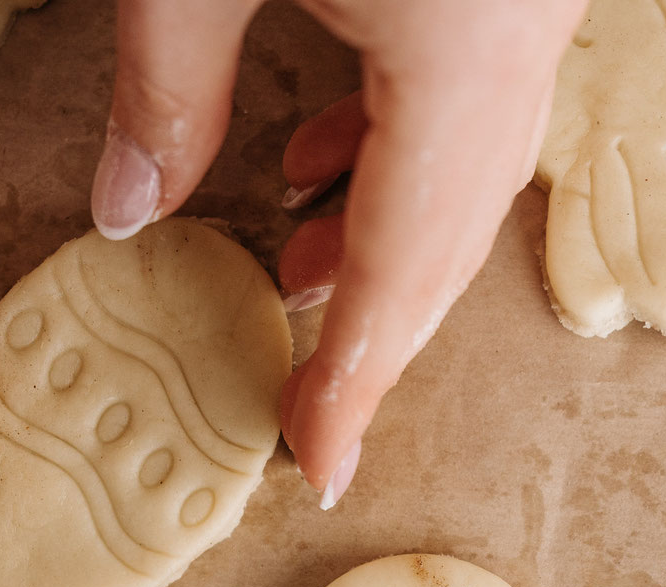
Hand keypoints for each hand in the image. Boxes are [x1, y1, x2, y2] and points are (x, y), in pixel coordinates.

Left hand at [91, 0, 585, 508]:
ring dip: (383, 241)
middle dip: (374, 331)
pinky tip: (324, 150)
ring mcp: (536, 10)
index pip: (403, 263)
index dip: (356, 379)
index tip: (319, 462)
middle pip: (450, 238)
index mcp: (465, 51)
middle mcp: (526, 39)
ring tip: (296, 273)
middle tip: (306, 401)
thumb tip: (129, 206)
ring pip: (472, 173)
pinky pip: (475, 101)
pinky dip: (402, 154)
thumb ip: (170, 83)